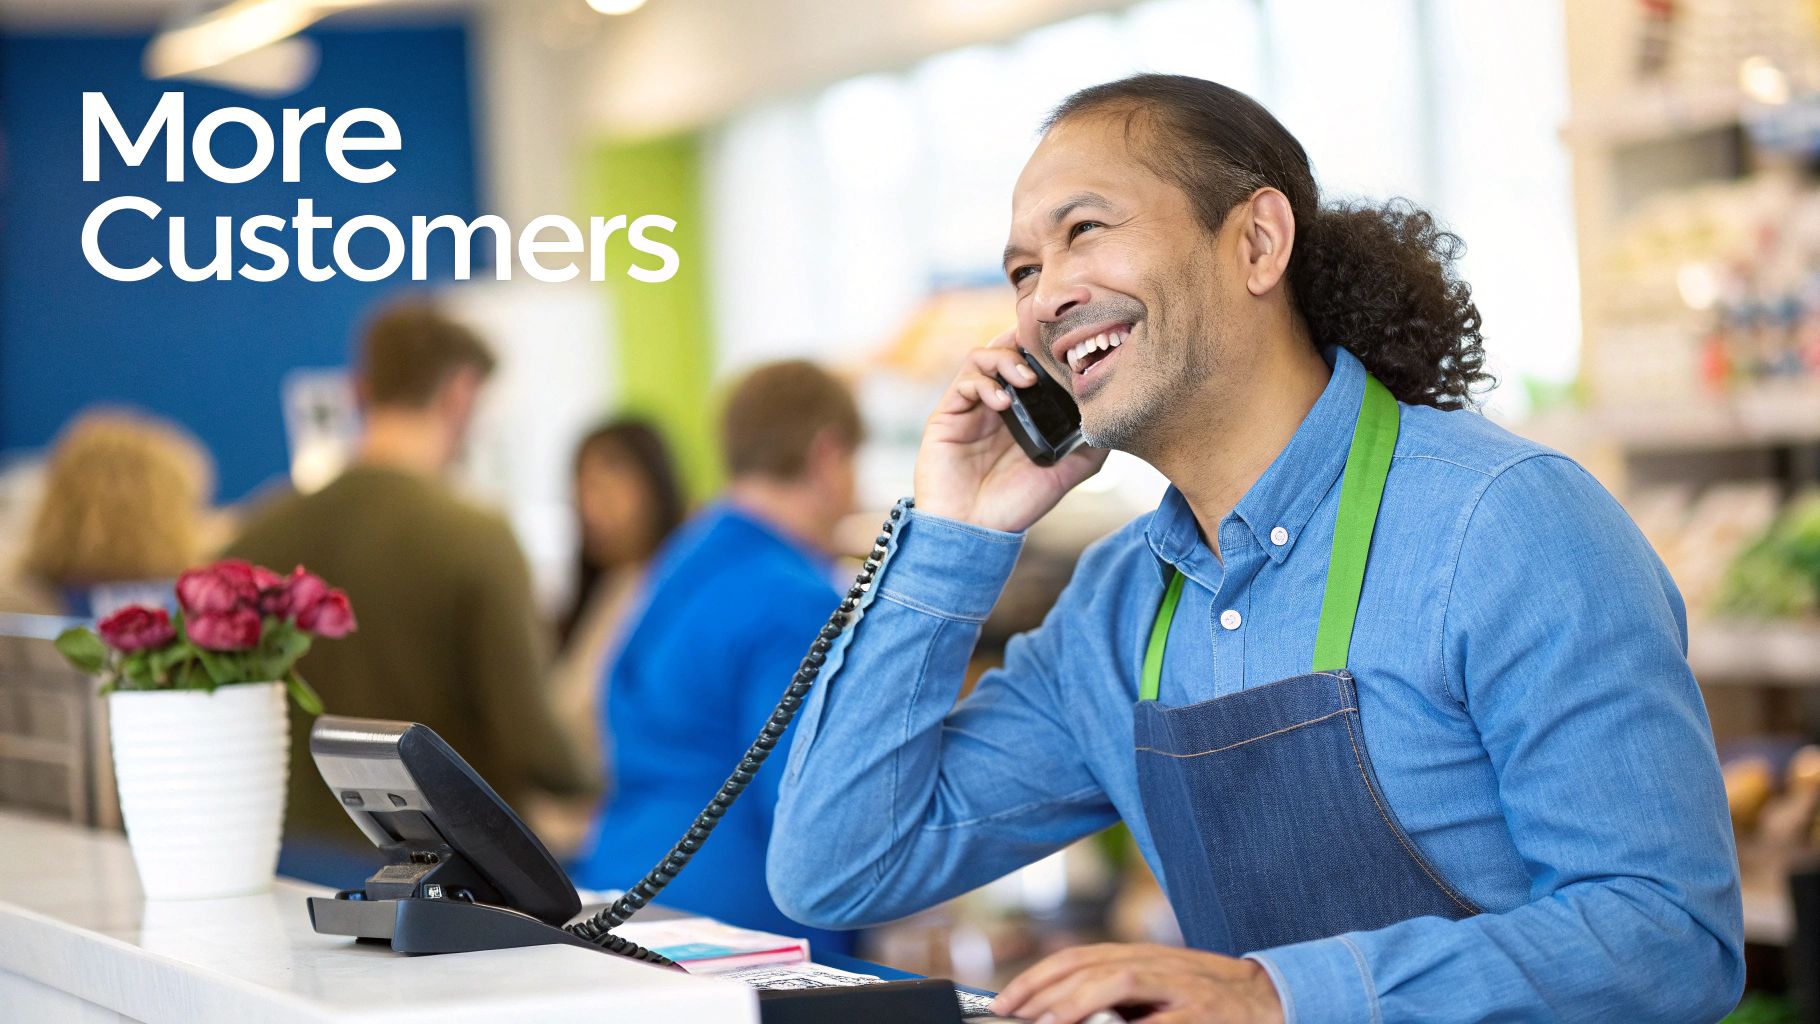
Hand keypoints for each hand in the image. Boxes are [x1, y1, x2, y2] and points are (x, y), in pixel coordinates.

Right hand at [914, 327, 1108, 532]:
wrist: (974, 531)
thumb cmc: (1017, 504)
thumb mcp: (1066, 472)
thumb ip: (1090, 445)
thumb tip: (1114, 415)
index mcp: (1024, 410)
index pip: (1034, 362)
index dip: (1048, 348)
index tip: (1070, 345)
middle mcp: (997, 402)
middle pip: (1008, 349)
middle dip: (1027, 342)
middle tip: (1048, 353)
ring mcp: (972, 406)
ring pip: (984, 357)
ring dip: (1007, 360)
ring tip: (1027, 379)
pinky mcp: (948, 414)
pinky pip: (965, 381)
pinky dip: (985, 383)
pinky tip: (1003, 403)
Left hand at [990, 943, 1284, 1023]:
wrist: (1271, 999)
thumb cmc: (1205, 1000)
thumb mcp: (1155, 990)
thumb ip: (1114, 997)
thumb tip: (1059, 1014)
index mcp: (1139, 957)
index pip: (1077, 957)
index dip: (1036, 977)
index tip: (1005, 1001)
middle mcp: (1154, 964)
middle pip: (1088, 966)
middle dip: (1043, 990)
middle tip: (1013, 1014)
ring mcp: (1178, 987)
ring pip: (1117, 980)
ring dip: (1075, 1001)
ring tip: (1047, 1023)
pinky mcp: (1200, 1014)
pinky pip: (1158, 1022)